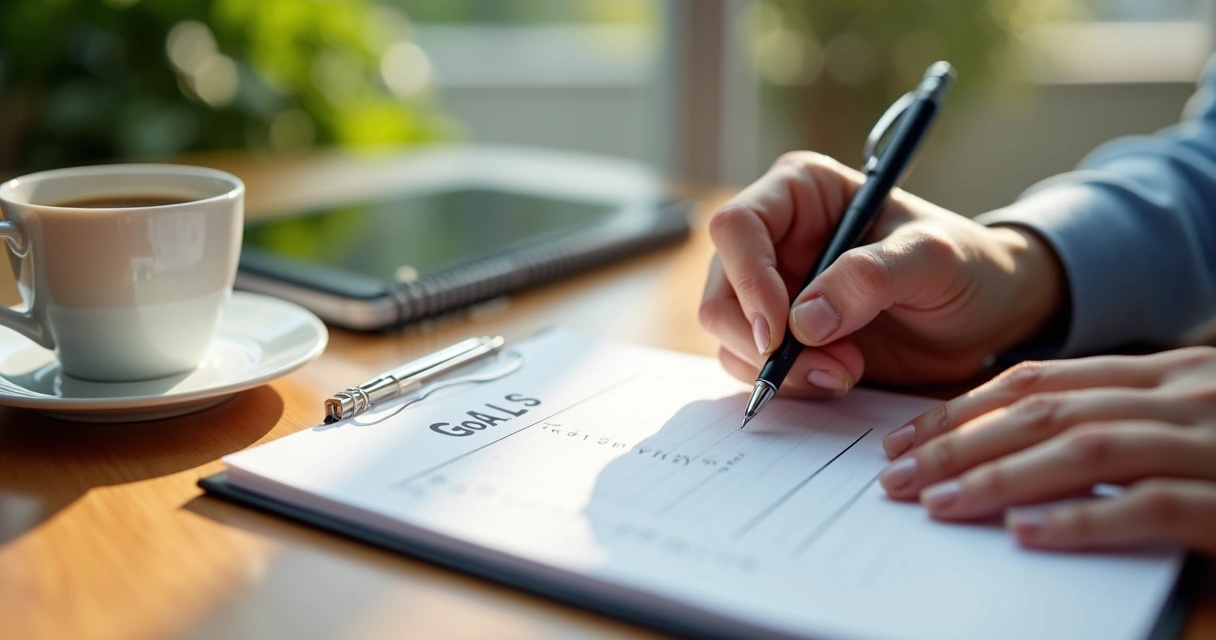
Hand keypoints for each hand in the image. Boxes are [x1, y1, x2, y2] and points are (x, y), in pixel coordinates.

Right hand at [699, 152, 1066, 394]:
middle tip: (829, 367)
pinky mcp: (783, 338)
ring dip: (782, 369)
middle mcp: (775, 240)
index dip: (747, 279)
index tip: (780, 331)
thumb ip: (871, 278)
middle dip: (763, 341)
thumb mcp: (932, 260)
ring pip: (730, 336)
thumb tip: (804, 321)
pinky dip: (790, 384)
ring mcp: (773, 291)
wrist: (988, 316)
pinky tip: (841, 378)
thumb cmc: (966, 266)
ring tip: (848, 373)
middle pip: (721, 291)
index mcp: (801, 193)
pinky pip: (753, 366)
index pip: (737, 227)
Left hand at [879, 347, 1215, 554]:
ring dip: (1000, 477)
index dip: (963, 409)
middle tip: (898, 476)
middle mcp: (1182, 396)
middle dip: (960, 445)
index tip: (906, 439)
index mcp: (1165, 374)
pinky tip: (1025, 532)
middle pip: (1046, 412)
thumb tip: (1018, 443)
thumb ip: (1118, 418)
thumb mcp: (1190, 416)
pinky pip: (1148, 505)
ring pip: (1084, 449)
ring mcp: (1209, 443)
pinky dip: (1080, 518)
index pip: (1041, 381)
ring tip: (937, 503)